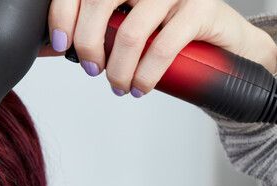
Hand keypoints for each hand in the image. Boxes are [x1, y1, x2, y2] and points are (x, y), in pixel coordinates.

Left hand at [39, 0, 276, 94]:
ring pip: (129, 33)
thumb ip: (94, 31)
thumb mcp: (127, 28)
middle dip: (88, 45)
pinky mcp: (200, 9)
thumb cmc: (170, 34)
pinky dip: (145, 76)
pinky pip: (161, 48)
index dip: (64, 14)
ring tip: (120, 85)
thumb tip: (50, 47)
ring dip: (118, 69)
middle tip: (93, 69)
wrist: (226, 45)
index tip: (62, 45)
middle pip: (100, 4)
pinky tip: (140, 87)